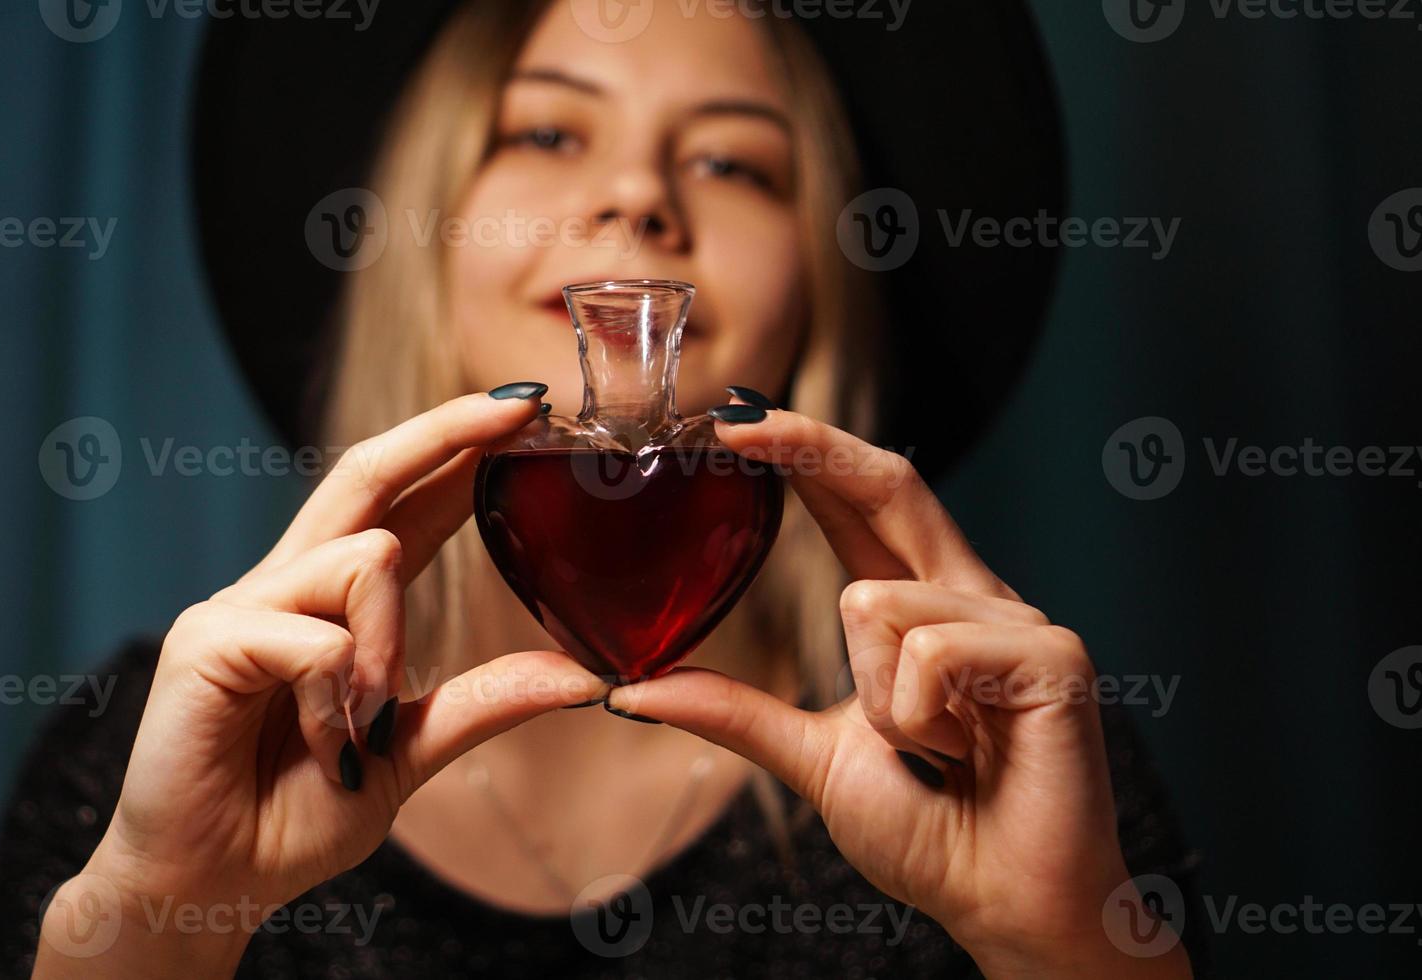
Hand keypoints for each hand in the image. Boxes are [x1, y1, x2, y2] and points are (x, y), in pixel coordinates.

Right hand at [37, 390, 607, 977]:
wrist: (209, 886)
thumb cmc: (292, 816)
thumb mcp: (409, 754)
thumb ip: (481, 704)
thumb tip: (583, 675)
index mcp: (333, 603)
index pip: (406, 502)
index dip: (461, 451)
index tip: (529, 410)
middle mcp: (286, 584)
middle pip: (368, 472)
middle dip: (447, 430)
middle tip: (521, 405)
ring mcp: (242, 605)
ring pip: (369, 559)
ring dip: (391, 650)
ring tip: (363, 728)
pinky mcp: (209, 640)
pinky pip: (320, 639)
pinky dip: (338, 704)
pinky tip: (325, 748)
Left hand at [607, 399, 1190, 978]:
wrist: (1005, 908)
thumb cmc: (930, 836)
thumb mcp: (813, 759)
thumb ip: (738, 713)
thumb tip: (632, 687)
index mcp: (923, 610)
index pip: (861, 504)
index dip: (805, 454)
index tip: (731, 421)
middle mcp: (974, 597)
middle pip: (890, 483)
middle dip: (810, 446)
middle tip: (734, 422)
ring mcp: (1019, 621)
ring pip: (876, 602)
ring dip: (875, 700)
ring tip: (933, 751)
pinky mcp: (1052, 656)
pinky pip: (926, 653)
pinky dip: (917, 719)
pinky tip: (965, 754)